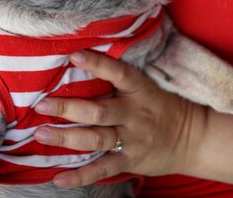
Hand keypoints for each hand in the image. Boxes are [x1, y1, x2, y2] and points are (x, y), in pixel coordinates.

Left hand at [34, 50, 204, 187]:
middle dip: (68, 108)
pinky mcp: (130, 161)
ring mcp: (131, 139)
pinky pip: (102, 169)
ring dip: (66, 137)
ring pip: (95, 139)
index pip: (117, 73)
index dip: (97, 64)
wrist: (192, 137)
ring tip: (41, 134)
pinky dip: (80, 176)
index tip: (74, 56)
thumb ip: (118, 80)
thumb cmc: (159, 105)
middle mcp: (134, 113)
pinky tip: (58, 177)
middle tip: (41, 104)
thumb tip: (81, 63)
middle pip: (98, 111)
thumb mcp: (145, 86)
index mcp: (139, 89)